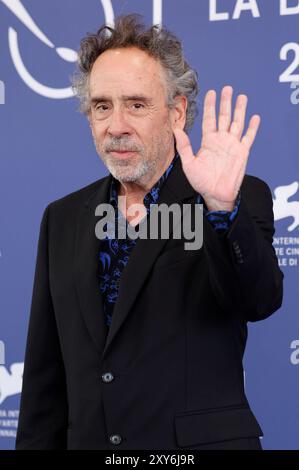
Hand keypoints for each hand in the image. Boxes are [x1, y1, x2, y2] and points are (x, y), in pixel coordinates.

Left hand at [174, 86, 260, 210]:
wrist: (215, 194)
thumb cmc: (201, 181)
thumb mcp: (189, 163)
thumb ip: (184, 146)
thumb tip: (176, 130)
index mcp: (208, 141)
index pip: (210, 119)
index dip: (211, 106)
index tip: (211, 92)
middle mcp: (221, 140)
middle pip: (224, 117)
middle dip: (226, 103)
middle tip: (227, 88)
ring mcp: (232, 145)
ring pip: (237, 123)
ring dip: (240, 110)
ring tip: (241, 97)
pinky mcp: (242, 152)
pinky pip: (248, 138)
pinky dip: (252, 128)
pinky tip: (254, 117)